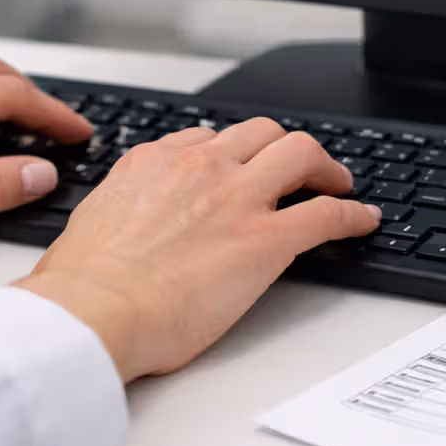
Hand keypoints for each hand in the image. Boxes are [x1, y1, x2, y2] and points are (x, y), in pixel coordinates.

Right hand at [16, 119, 381, 381]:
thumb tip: (112, 227)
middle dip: (284, 147)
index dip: (232, 154)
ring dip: (324, 166)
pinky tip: (363, 222)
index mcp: (153, 162)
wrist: (96, 312)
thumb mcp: (89, 225)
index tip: (241, 168)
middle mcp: (199, 168)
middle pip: (261, 132)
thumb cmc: (82, 287)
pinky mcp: (267, 240)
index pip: (206, 140)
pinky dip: (351, 214)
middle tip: (300, 169)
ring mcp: (237, 199)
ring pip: (299, 153)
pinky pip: (325, 214)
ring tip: (337, 184)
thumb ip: (116, 213)